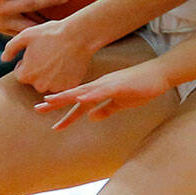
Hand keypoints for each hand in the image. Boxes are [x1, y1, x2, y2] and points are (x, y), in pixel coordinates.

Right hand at [0, 0, 68, 33]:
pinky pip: (22, 33)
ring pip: (28, 25)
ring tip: (65, 20)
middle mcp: (1, 8)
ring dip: (45, 23)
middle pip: (29, 4)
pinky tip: (51, 30)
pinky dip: (35, 32)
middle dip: (49, 0)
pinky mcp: (3, 30)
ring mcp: (3, 21)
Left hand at [2, 18, 99, 94]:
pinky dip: (63, 77)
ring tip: (58, 58)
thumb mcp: (25, 36)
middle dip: (38, 70)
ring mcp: (56, 88)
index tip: (35, 52)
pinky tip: (66, 64)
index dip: (26, 62)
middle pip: (34, 80)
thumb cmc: (50, 33)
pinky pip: (62, 85)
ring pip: (48, 83)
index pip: (20, 74)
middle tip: (48, 54)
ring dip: (50, 75)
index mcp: (25, 75)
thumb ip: (10, 48)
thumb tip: (3, 59)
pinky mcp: (69, 87)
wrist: (77, 35)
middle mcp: (39, 86)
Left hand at [34, 61, 172, 128]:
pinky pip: (101, 91)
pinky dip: (90, 95)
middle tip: (37, 109)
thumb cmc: (141, 88)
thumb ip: (105, 109)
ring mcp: (107, 84)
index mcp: (99, 91)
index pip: (78, 104)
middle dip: (56, 102)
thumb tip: (90, 117)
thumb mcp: (120, 103)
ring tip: (50, 101)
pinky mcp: (118, 85)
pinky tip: (80, 99)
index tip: (48, 120)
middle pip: (74, 96)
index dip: (64, 113)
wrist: (158, 74)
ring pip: (83, 92)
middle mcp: (99, 86)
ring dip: (67, 97)